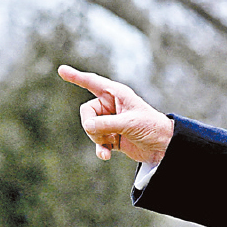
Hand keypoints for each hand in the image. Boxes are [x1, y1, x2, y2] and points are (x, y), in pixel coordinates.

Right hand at [57, 65, 174, 164]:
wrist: (165, 147)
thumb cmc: (152, 127)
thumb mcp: (129, 123)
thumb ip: (106, 124)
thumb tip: (87, 126)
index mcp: (117, 94)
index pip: (92, 82)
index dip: (76, 77)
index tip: (61, 70)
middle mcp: (111, 106)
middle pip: (86, 111)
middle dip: (90, 125)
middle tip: (102, 134)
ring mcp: (111, 122)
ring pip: (90, 128)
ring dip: (97, 138)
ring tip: (110, 143)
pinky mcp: (112, 137)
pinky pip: (98, 142)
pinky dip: (101, 149)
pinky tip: (105, 156)